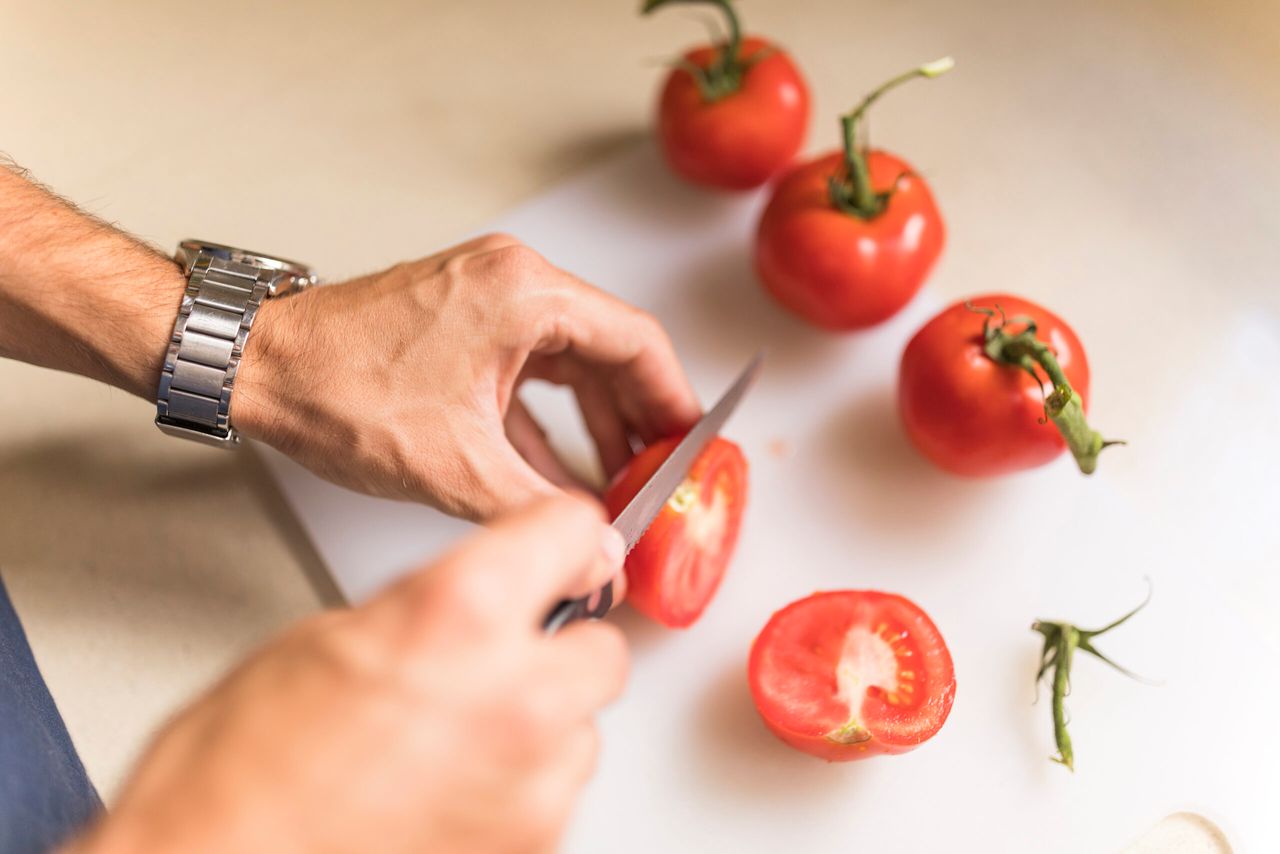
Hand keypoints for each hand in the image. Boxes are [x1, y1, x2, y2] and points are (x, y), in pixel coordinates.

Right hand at [68, 496, 629, 853]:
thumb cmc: (240, 769)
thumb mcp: (331, 633)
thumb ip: (432, 603)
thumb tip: (481, 596)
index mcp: (462, 612)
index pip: (572, 531)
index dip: (555, 539)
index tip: (553, 548)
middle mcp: (518, 693)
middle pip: (602, 646)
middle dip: (558, 648)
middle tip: (501, 658)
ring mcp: (534, 780)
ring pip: (583, 727)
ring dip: (541, 723)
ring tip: (461, 735)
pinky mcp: (534, 842)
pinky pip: (555, 791)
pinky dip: (521, 785)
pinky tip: (455, 784)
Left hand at [235, 234, 700, 519]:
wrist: (256, 367)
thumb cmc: (335, 389)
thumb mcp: (453, 465)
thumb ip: (538, 510)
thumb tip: (597, 550)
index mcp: (523, 294)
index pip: (636, 341)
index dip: (675, 400)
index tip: (694, 446)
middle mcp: (512, 283)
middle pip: (610, 351)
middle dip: (638, 420)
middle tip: (661, 476)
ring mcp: (487, 301)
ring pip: (572, 365)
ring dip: (597, 424)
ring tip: (618, 484)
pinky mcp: (464, 327)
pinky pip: (532, 373)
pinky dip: (551, 422)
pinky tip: (563, 472)